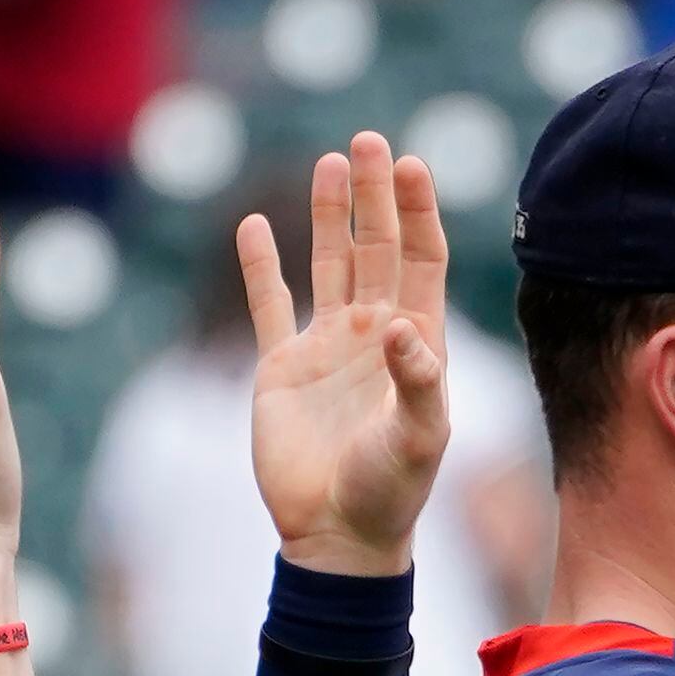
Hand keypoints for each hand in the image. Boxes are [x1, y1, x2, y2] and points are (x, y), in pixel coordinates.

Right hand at [239, 133, 450, 577]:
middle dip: (375, 196)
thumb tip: (399, 324)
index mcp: (418, 343)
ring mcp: (327, 347)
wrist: (337, 535)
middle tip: (369, 140)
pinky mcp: (281, 367)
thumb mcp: (420, 437)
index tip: (413, 165)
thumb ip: (418, 380)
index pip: (422, 261)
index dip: (418, 213)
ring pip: (328, 263)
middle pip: (377, 247)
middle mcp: (374, 334)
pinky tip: (252, 224)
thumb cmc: (392, 490)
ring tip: (332, 162)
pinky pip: (269, 304)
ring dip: (329, 215)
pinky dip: (259, 266)